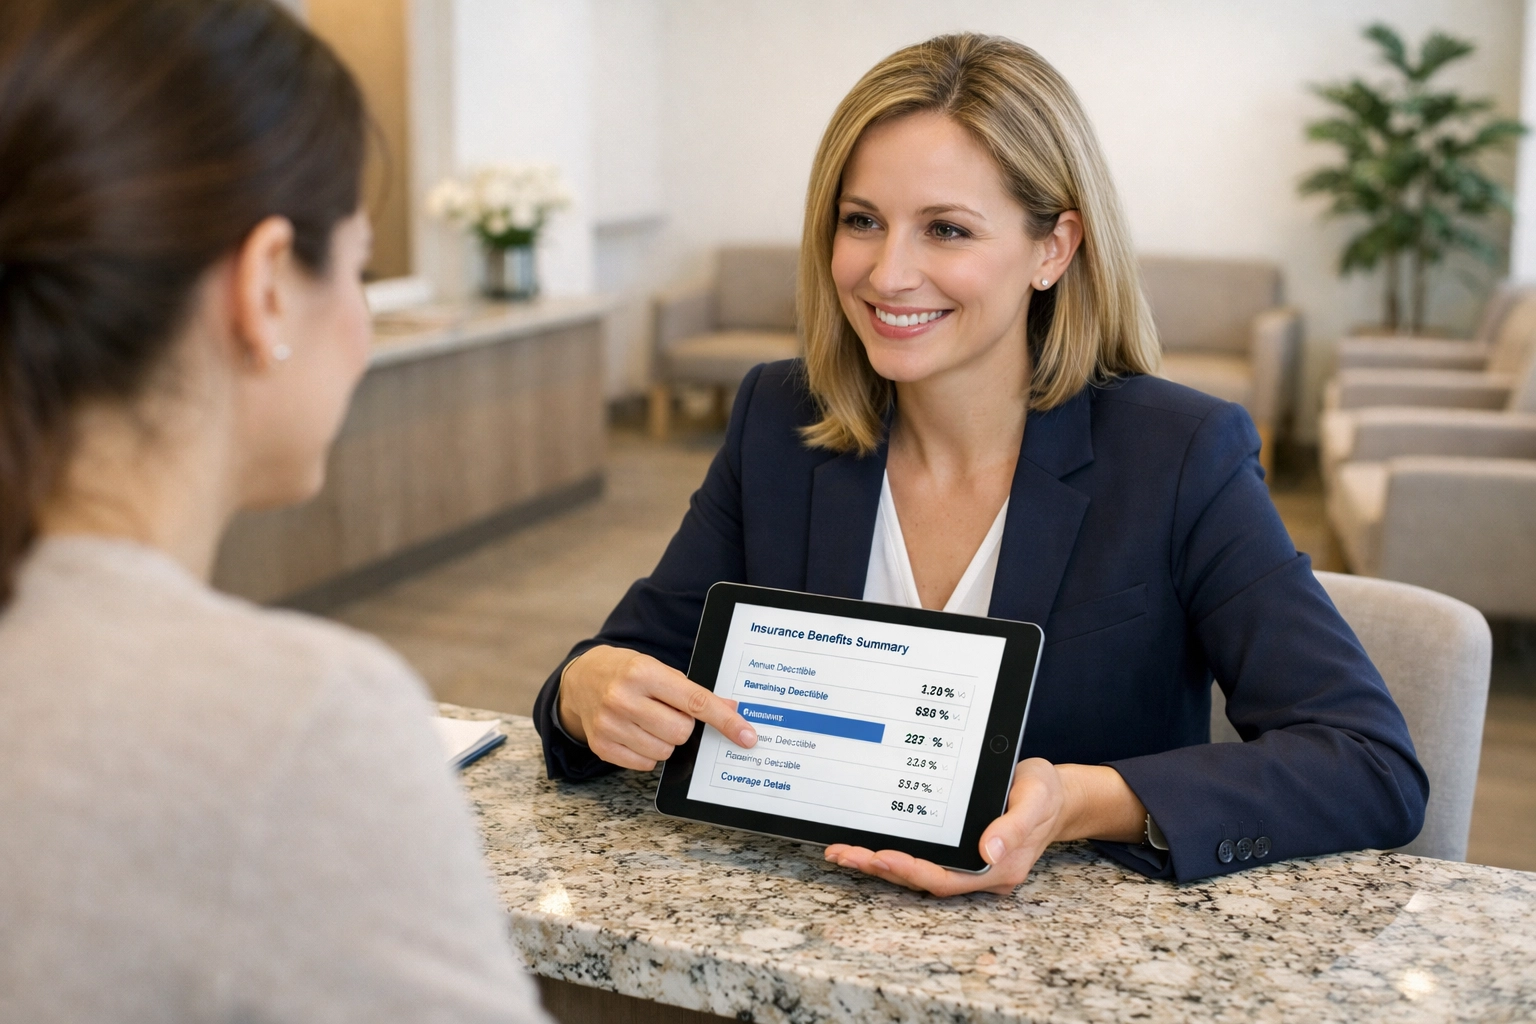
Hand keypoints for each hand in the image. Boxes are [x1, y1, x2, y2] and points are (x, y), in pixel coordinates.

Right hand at [557, 645, 756, 769]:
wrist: (581, 680)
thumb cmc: (627, 673)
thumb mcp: (660, 670)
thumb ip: (694, 692)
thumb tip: (732, 709)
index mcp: (643, 672)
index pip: (695, 701)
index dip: (725, 720)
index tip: (746, 736)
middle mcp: (623, 698)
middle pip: (681, 732)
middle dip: (683, 727)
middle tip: (669, 713)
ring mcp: (609, 724)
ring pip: (664, 751)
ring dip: (666, 741)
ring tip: (650, 722)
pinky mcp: (601, 745)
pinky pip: (645, 764)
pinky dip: (648, 753)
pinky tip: (636, 733)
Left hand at [824, 761, 1144, 895]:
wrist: (1055, 796)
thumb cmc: (1044, 794)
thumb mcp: (1036, 799)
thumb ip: (1014, 826)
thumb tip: (988, 851)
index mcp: (999, 866)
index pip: (946, 877)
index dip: (911, 870)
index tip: (881, 856)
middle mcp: (978, 872)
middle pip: (923, 879)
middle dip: (881, 868)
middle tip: (845, 854)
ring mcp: (966, 864)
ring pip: (916, 872)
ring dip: (878, 864)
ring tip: (842, 853)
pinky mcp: (956, 850)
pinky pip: (919, 857)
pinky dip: (890, 853)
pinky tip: (865, 845)